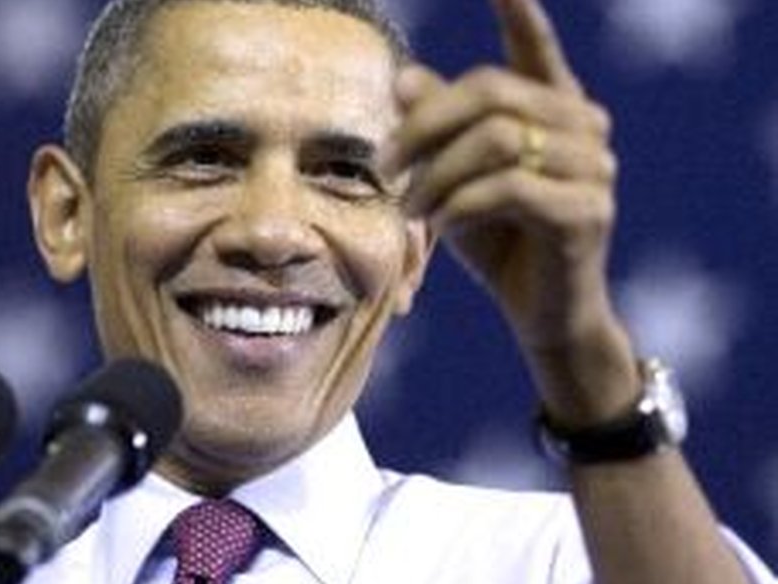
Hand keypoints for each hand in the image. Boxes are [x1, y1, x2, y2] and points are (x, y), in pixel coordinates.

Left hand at [382, 0, 637, 423]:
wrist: (541, 313)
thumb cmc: (497, 240)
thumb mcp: (455, 179)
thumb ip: (436, 129)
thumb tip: (402, 77)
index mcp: (555, 111)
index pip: (536, 52)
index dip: (521, 16)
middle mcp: (585, 129)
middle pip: (491, 93)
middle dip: (424, 126)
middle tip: (384, 165)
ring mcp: (594, 169)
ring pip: (494, 142)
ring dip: (435, 175)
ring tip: (410, 207)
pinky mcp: (587, 212)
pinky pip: (508, 188)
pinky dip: (460, 205)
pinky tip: (442, 225)